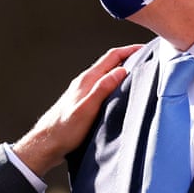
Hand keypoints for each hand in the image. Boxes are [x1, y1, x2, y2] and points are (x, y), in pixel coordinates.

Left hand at [11, 44, 141, 176]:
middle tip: (146, 59)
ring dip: (121, 71)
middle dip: (128, 58)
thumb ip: (102, 88)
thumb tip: (121, 71)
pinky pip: (102, 88)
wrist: (46, 144)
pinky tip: (119, 94)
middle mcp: (84, 83)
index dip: (129, 50)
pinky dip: (114, 85)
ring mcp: (83, 93)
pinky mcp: (83, 103)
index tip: (145, 48)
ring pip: (106, 76)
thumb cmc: (64, 130)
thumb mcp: (86, 109)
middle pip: (109, 64)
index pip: (111, 57)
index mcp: (86, 80)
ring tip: (137, 74)